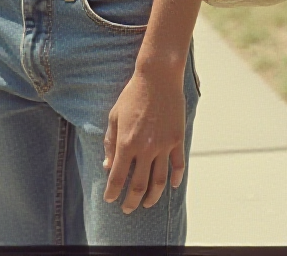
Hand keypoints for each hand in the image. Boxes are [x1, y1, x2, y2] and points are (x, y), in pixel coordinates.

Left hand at [102, 66, 185, 213]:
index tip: (109, 199)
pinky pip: (178, 165)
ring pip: (159, 181)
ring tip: (146, 203)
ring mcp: (163, 145)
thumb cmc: (132, 95)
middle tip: (127, 208)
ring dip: (152, 196)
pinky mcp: (177, 139)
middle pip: (139, 185)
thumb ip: (110, 143)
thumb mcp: (114, 116)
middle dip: (131, 201)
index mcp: (126, 143)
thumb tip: (108, 166)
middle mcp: (145, 148)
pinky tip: (171, 186)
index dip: (112, 192)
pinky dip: (175, 179)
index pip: (118, 177)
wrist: (157, 78)